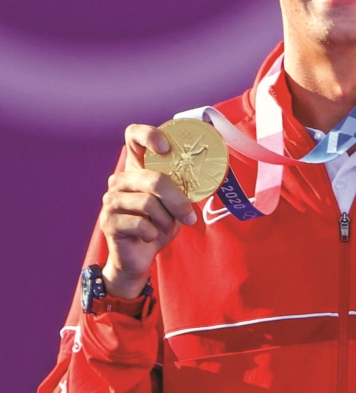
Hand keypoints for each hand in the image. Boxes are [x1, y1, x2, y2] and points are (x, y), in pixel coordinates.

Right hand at [99, 124, 196, 297]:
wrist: (140, 257)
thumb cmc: (159, 225)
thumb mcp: (177, 203)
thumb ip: (185, 187)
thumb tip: (211, 173)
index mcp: (137, 168)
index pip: (134, 135)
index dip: (149, 135)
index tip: (166, 148)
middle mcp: (121, 179)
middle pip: (152, 178)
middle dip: (177, 200)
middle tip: (189, 216)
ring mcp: (111, 199)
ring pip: (148, 203)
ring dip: (166, 220)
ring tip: (166, 227)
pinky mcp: (108, 220)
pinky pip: (139, 224)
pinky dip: (153, 233)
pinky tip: (150, 236)